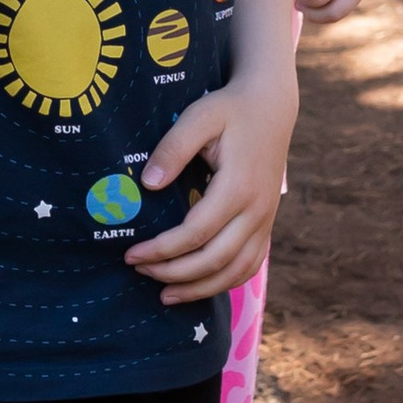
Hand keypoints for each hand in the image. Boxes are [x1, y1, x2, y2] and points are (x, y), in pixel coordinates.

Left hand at [125, 70, 297, 304]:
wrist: (272, 108)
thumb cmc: (230, 110)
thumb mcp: (199, 117)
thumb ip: (173, 148)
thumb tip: (147, 184)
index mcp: (239, 186)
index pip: (195, 232)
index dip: (161, 249)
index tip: (131, 253)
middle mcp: (257, 210)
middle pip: (214, 259)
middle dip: (173, 273)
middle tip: (138, 270)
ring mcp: (266, 221)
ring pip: (235, 271)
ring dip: (199, 288)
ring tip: (165, 295)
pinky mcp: (267, 225)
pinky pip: (250, 265)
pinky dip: (225, 283)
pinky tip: (199, 288)